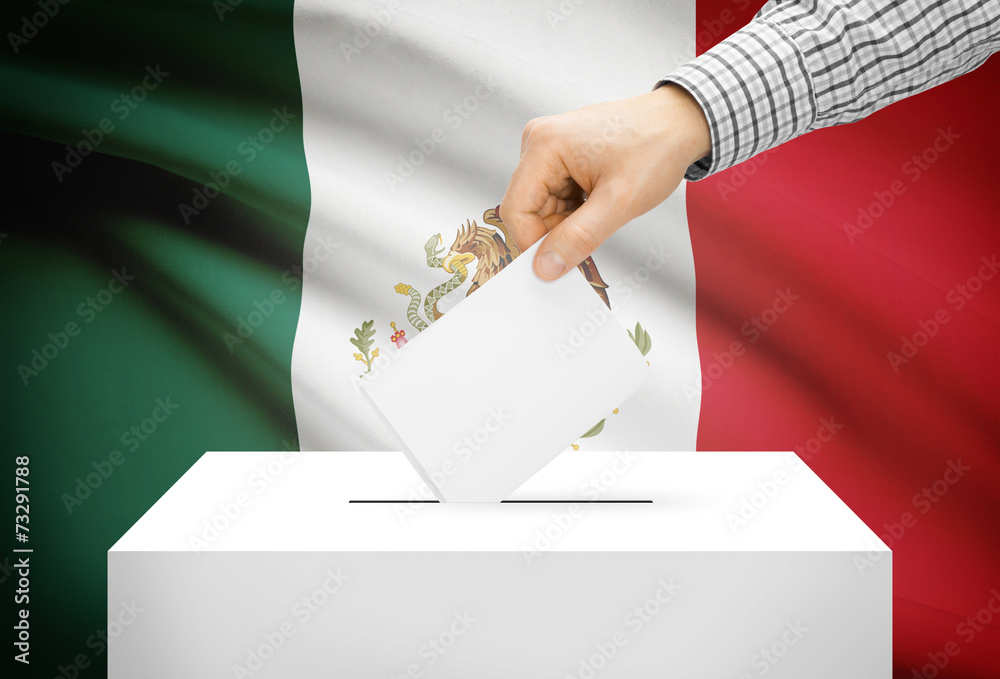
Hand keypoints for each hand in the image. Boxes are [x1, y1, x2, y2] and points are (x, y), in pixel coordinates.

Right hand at [499, 84, 710, 279]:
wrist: (680, 123)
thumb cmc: (656, 147)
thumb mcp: (619, 202)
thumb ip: (578, 237)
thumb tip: (545, 266)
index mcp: (544, 145)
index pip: (516, 210)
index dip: (533, 243)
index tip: (557, 264)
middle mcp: (539, 142)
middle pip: (528, 209)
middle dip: (556, 231)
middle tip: (594, 234)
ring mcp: (549, 147)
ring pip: (542, 207)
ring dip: (569, 221)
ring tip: (604, 209)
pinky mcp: (560, 155)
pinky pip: (555, 196)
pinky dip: (575, 210)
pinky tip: (600, 201)